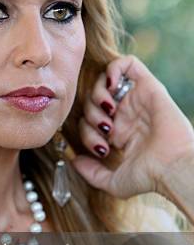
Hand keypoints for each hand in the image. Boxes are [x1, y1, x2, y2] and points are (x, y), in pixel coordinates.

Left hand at [72, 54, 193, 198]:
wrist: (171, 167)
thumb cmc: (148, 177)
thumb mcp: (113, 181)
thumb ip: (91, 173)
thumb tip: (73, 160)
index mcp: (119, 133)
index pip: (88, 122)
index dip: (85, 132)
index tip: (100, 148)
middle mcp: (127, 115)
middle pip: (92, 102)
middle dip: (90, 115)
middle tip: (104, 129)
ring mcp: (137, 100)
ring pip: (104, 82)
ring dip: (98, 94)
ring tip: (108, 110)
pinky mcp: (149, 87)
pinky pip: (128, 64)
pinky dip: (113, 69)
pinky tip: (111, 87)